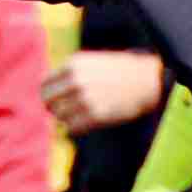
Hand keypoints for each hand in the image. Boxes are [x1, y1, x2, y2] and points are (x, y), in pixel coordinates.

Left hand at [45, 48, 171, 135]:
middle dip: (54, 108)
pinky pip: (71, 128)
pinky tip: (84, 124)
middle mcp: (76, 81)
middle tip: (63, 112)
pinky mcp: (96, 116)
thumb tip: (47, 93)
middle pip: (48, 101)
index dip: (48, 94)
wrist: (147, 80)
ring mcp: (86, 99)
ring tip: (78, 116)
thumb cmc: (118, 72)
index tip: (55, 100)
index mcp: (73, 65)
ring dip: (66, 119)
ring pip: (59, 116)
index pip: (44, 84)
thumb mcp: (90, 63)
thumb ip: (69, 73)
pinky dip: (74, 128)